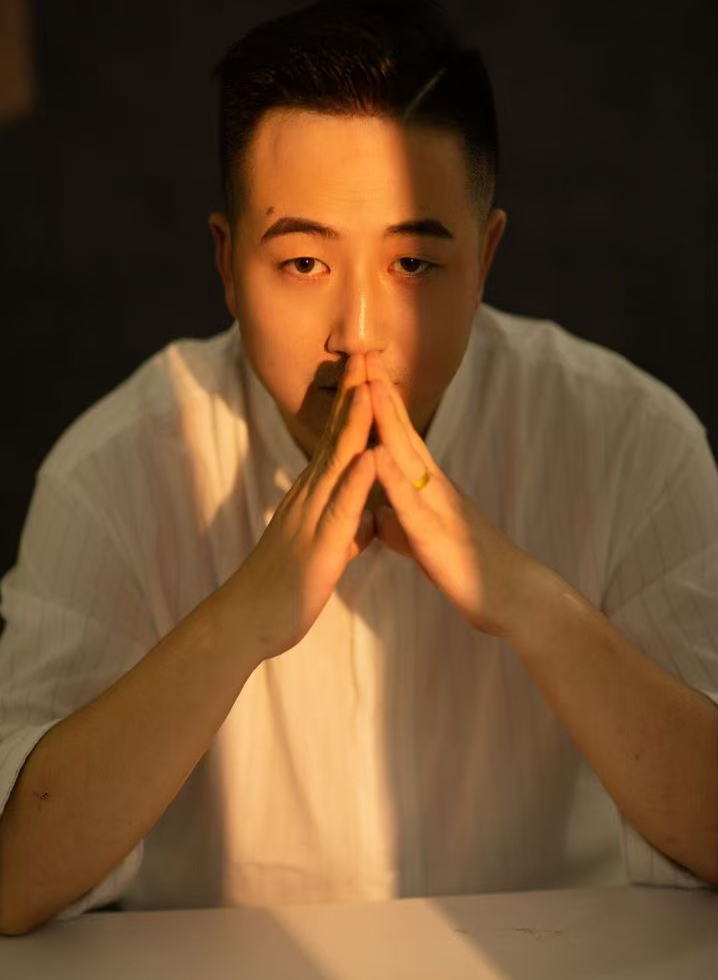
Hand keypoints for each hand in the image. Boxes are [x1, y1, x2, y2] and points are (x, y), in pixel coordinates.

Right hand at [231, 354, 377, 657]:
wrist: (248, 620)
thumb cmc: (284, 586)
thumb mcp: (322, 549)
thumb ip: (342, 529)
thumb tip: (363, 522)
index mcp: (313, 495)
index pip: (336, 439)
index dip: (353, 404)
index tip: (368, 369)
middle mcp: (309, 496)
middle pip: (335, 436)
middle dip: (354, 394)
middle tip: (367, 352)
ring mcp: (312, 517)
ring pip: (338, 463)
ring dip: (355, 424)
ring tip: (371, 386)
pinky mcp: (319, 545)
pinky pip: (341, 509)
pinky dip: (357, 482)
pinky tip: (372, 457)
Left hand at [364, 350, 539, 637]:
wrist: (510, 596)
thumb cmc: (467, 568)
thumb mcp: (424, 541)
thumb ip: (401, 524)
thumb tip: (379, 518)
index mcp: (427, 487)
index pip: (399, 435)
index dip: (379, 402)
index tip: (361, 368)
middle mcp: (433, 486)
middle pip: (402, 430)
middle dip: (380, 392)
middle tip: (363, 352)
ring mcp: (435, 505)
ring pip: (406, 455)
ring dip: (387, 420)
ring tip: (369, 384)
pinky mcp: (434, 534)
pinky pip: (409, 502)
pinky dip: (392, 477)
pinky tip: (376, 454)